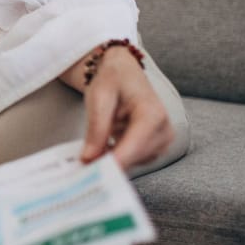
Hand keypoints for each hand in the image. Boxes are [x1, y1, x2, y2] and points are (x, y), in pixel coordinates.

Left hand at [74, 49, 173, 170]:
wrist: (123, 71)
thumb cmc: (112, 78)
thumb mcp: (99, 98)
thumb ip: (96, 129)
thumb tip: (89, 159)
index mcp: (152, 114)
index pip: (134, 146)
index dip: (113, 162)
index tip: (91, 174)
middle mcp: (164, 129)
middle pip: (134, 158)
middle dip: (108, 163)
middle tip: (81, 167)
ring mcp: (163, 140)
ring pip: (134, 162)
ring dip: (112, 160)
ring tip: (89, 155)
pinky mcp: (156, 146)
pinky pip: (135, 160)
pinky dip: (117, 157)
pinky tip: (101, 151)